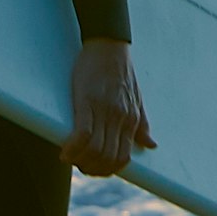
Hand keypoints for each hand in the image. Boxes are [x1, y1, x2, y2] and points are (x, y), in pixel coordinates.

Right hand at [65, 41, 152, 177]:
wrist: (109, 45)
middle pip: (108, 158)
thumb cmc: (121, 71)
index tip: (95, 169)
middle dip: (92, 169)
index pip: (123, 157)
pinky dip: (73, 148)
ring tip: (70, 160)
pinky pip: (83, 135)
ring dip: (81, 162)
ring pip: (96, 150)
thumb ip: (142, 124)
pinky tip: (65, 152)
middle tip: (80, 166)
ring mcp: (104, 111)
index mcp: (131, 119)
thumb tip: (151, 145)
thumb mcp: (137, 99)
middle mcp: (120, 118)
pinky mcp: (87, 102)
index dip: (108, 170)